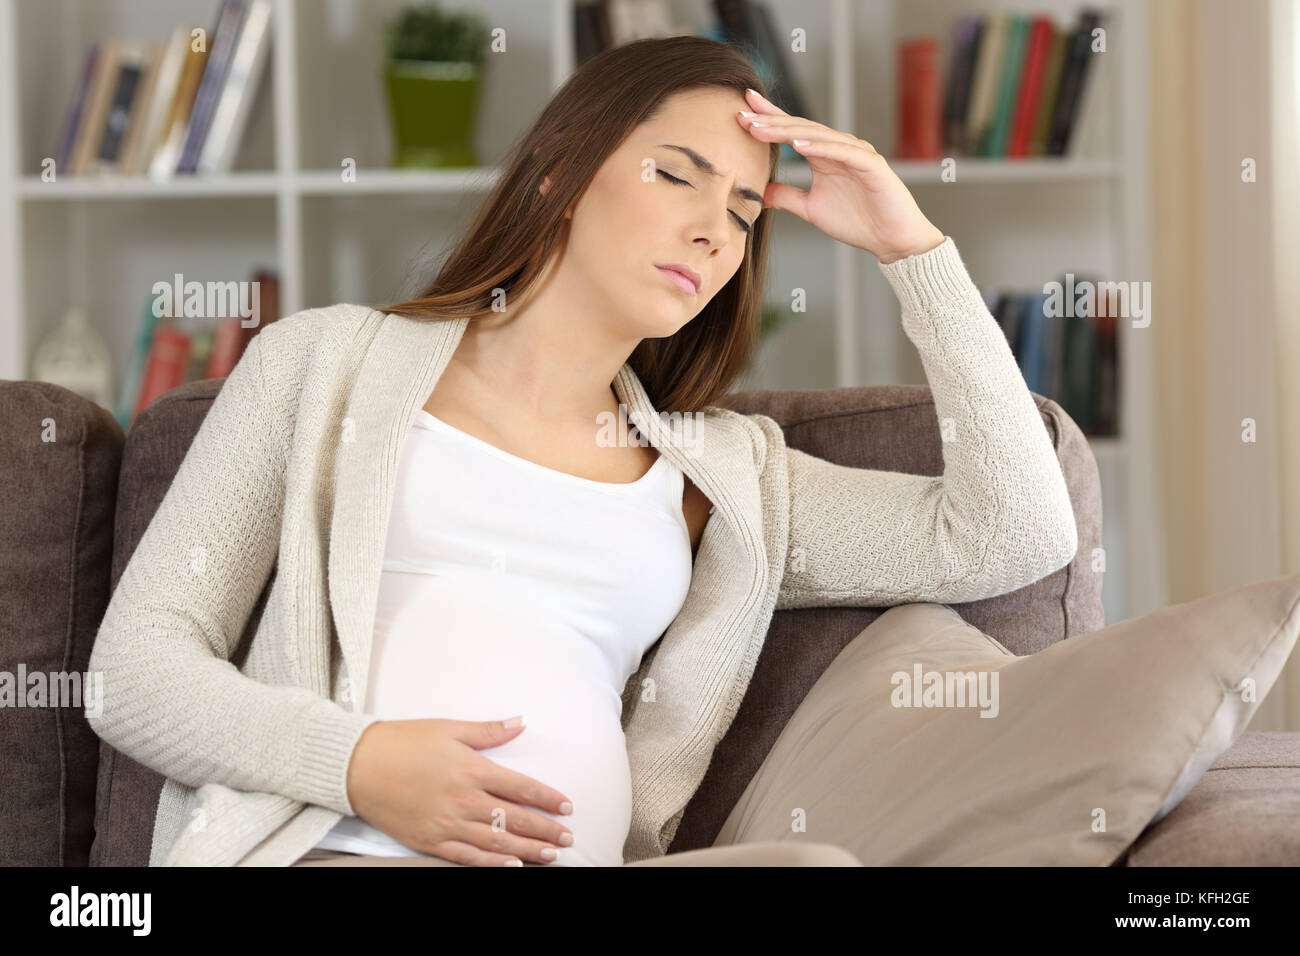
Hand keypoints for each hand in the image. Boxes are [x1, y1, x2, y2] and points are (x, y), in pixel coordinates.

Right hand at [345, 717, 575, 865]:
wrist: (357, 765)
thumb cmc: (403, 742)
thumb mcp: (448, 728)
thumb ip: (488, 731)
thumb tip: (521, 722)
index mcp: (471, 769)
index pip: (521, 787)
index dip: (547, 799)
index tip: (567, 807)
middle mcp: (463, 800)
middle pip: (515, 819)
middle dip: (545, 830)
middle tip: (568, 839)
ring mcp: (447, 823)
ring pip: (496, 842)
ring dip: (528, 850)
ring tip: (551, 856)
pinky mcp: (429, 840)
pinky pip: (467, 857)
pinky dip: (492, 864)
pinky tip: (512, 867)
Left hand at [737, 88, 944, 263]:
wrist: (892, 240)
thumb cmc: (858, 222)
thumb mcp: (811, 209)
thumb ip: (787, 197)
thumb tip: (759, 192)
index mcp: (823, 155)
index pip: (791, 132)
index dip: (768, 119)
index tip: (742, 109)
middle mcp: (838, 148)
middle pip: (800, 128)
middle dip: (770, 121)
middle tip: (742, 114)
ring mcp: (856, 153)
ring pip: (818, 136)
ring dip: (788, 131)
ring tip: (761, 128)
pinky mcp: (871, 164)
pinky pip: (842, 152)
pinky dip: (821, 148)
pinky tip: (798, 147)